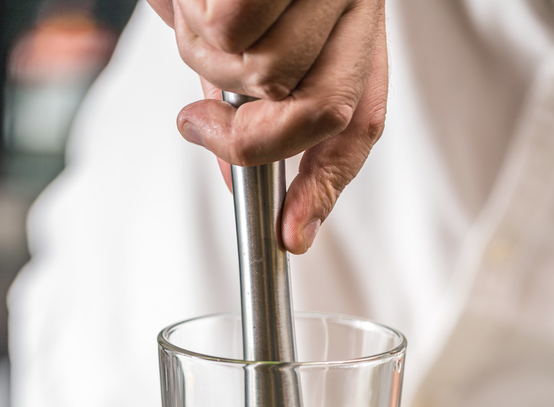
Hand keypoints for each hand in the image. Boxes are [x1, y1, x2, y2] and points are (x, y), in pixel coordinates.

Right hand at [146, 0, 387, 252]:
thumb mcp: (247, 36)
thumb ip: (249, 110)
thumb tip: (238, 181)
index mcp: (354, 27)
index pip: (359, 122)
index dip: (322, 187)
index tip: (289, 237)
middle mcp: (357, 2)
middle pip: (318, 110)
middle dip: (246, 132)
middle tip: (199, 118)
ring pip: (268, 70)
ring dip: (208, 56)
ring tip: (195, 11)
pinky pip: (236, 26)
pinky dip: (195, 17)